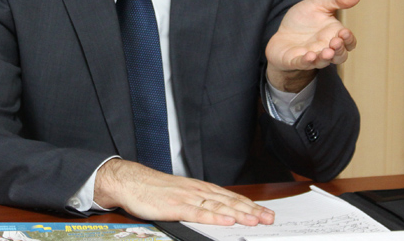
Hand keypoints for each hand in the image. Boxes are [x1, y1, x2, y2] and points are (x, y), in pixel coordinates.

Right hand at [94, 159, 274, 224]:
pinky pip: (199, 213)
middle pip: (230, 202)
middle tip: (270, 218)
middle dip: (251, 210)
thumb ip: (201, 203)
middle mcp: (199, 191)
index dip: (250, 205)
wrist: (133, 181)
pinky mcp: (176, 207)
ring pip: (219, 207)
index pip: (231, 198)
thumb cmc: (156, 190)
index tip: (266, 212)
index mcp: (201, 188)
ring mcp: (188, 198)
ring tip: (256, 220)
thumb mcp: (183, 195)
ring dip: (239, 214)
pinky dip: (215, 217)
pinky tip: (227, 221)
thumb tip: (219, 213)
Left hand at [265, 0, 359, 91]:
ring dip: (325, 58)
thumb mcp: (318, 4)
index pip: (349, 42)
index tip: (344, 32)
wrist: (282, 33)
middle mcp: (326, 48)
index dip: (349, 39)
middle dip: (339, 50)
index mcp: (334, 35)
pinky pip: (303, 63)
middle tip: (336, 42)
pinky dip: (306, 61)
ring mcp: (312, 56)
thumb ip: (336, 0)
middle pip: (340, 56)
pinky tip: (309, 56)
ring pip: (323, 62)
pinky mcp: (295, 61)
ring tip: (327, 52)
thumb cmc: (303, 19)